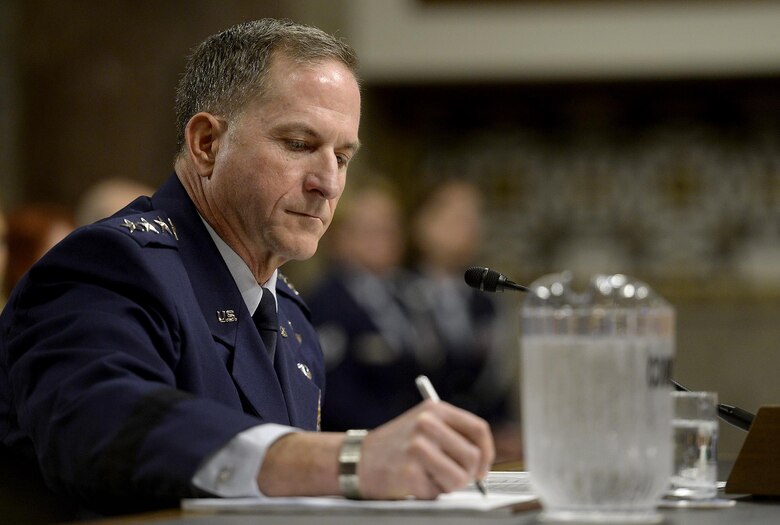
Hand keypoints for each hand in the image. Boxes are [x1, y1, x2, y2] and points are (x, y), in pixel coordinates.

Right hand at [357, 400, 494, 499]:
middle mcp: (427, 424)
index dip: (487, 453)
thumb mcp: (424, 426)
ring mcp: (417, 447)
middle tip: (454, 479)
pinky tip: (413, 483)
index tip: (482, 468)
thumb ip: (453, 436)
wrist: (357, 460)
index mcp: (435, 409)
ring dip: (450, 487)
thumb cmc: (396, 447)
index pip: (478, 429)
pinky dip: (430, 494)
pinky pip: (437, 492)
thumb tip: (484, 462)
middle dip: (469, 475)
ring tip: (432, 480)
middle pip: (473, 456)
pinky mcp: (409, 471)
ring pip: (460, 478)